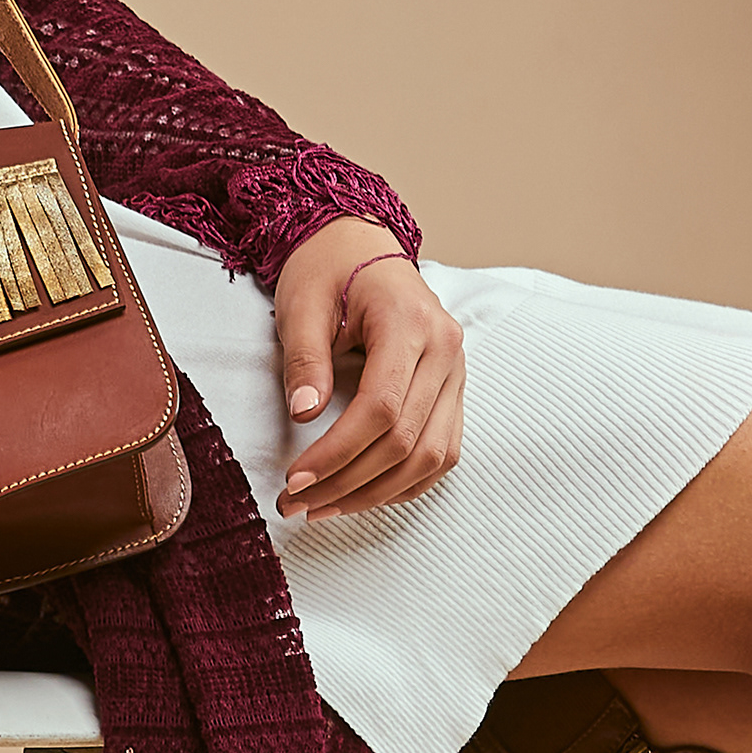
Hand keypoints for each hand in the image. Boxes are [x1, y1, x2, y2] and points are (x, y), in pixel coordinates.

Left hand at [272, 220, 464, 521]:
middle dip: (348, 482)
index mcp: (410, 322)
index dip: (338, 453)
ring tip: (325, 508)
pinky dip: (406, 482)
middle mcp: (445, 349)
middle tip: (298, 504)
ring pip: (430, 456)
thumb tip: (306, 414)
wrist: (360, 244)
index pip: (381, 408)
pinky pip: (442, 451)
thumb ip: (305, 359)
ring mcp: (456, 371)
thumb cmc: (327, 268)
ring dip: (376, 493)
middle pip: (406, 440)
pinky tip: (365, 495)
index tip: (295, 479)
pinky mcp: (454, 389)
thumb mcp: (301, 303)